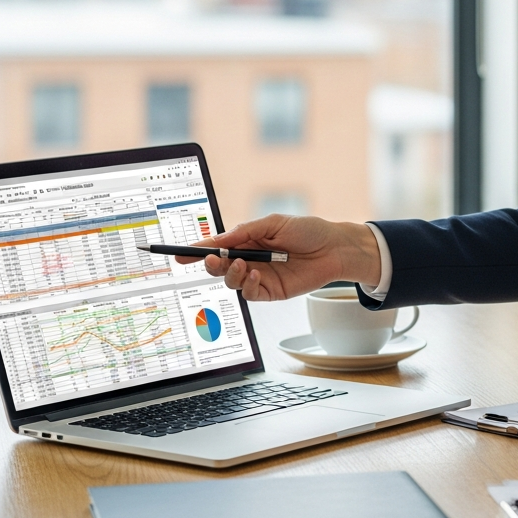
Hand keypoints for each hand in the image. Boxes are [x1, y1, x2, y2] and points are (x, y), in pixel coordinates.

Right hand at [183, 214, 381, 300]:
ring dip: (231, 275)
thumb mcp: (274, 223)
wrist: (335, 248)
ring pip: (232, 282)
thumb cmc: (308, 231)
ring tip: (242, 265)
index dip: (198, 251)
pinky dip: (249, 286)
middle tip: (211, 260)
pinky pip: (251, 293)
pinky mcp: (271, 291)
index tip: (181, 254)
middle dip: (211, 265)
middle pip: (219, 267)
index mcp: (248, 241)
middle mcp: (250, 260)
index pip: (217, 247)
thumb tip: (218, 240)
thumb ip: (245, 232)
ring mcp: (260, 277)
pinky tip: (257, 275)